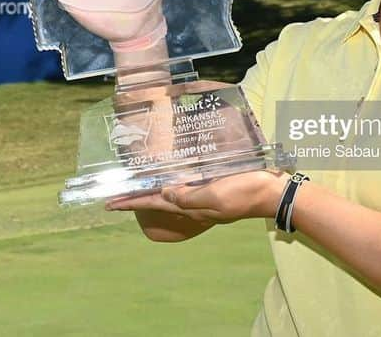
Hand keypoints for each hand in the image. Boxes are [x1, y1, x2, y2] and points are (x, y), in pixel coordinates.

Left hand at [105, 170, 288, 224]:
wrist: (271, 192)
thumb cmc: (243, 192)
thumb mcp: (214, 196)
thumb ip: (188, 196)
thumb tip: (163, 193)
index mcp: (190, 205)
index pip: (153, 203)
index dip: (130, 202)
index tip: (109, 203)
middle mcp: (192, 202)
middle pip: (156, 200)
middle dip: (135, 198)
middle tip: (116, 195)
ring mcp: (202, 195)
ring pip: (169, 193)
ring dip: (151, 190)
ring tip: (135, 186)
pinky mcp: (212, 185)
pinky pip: (186, 185)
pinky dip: (171, 181)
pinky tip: (169, 175)